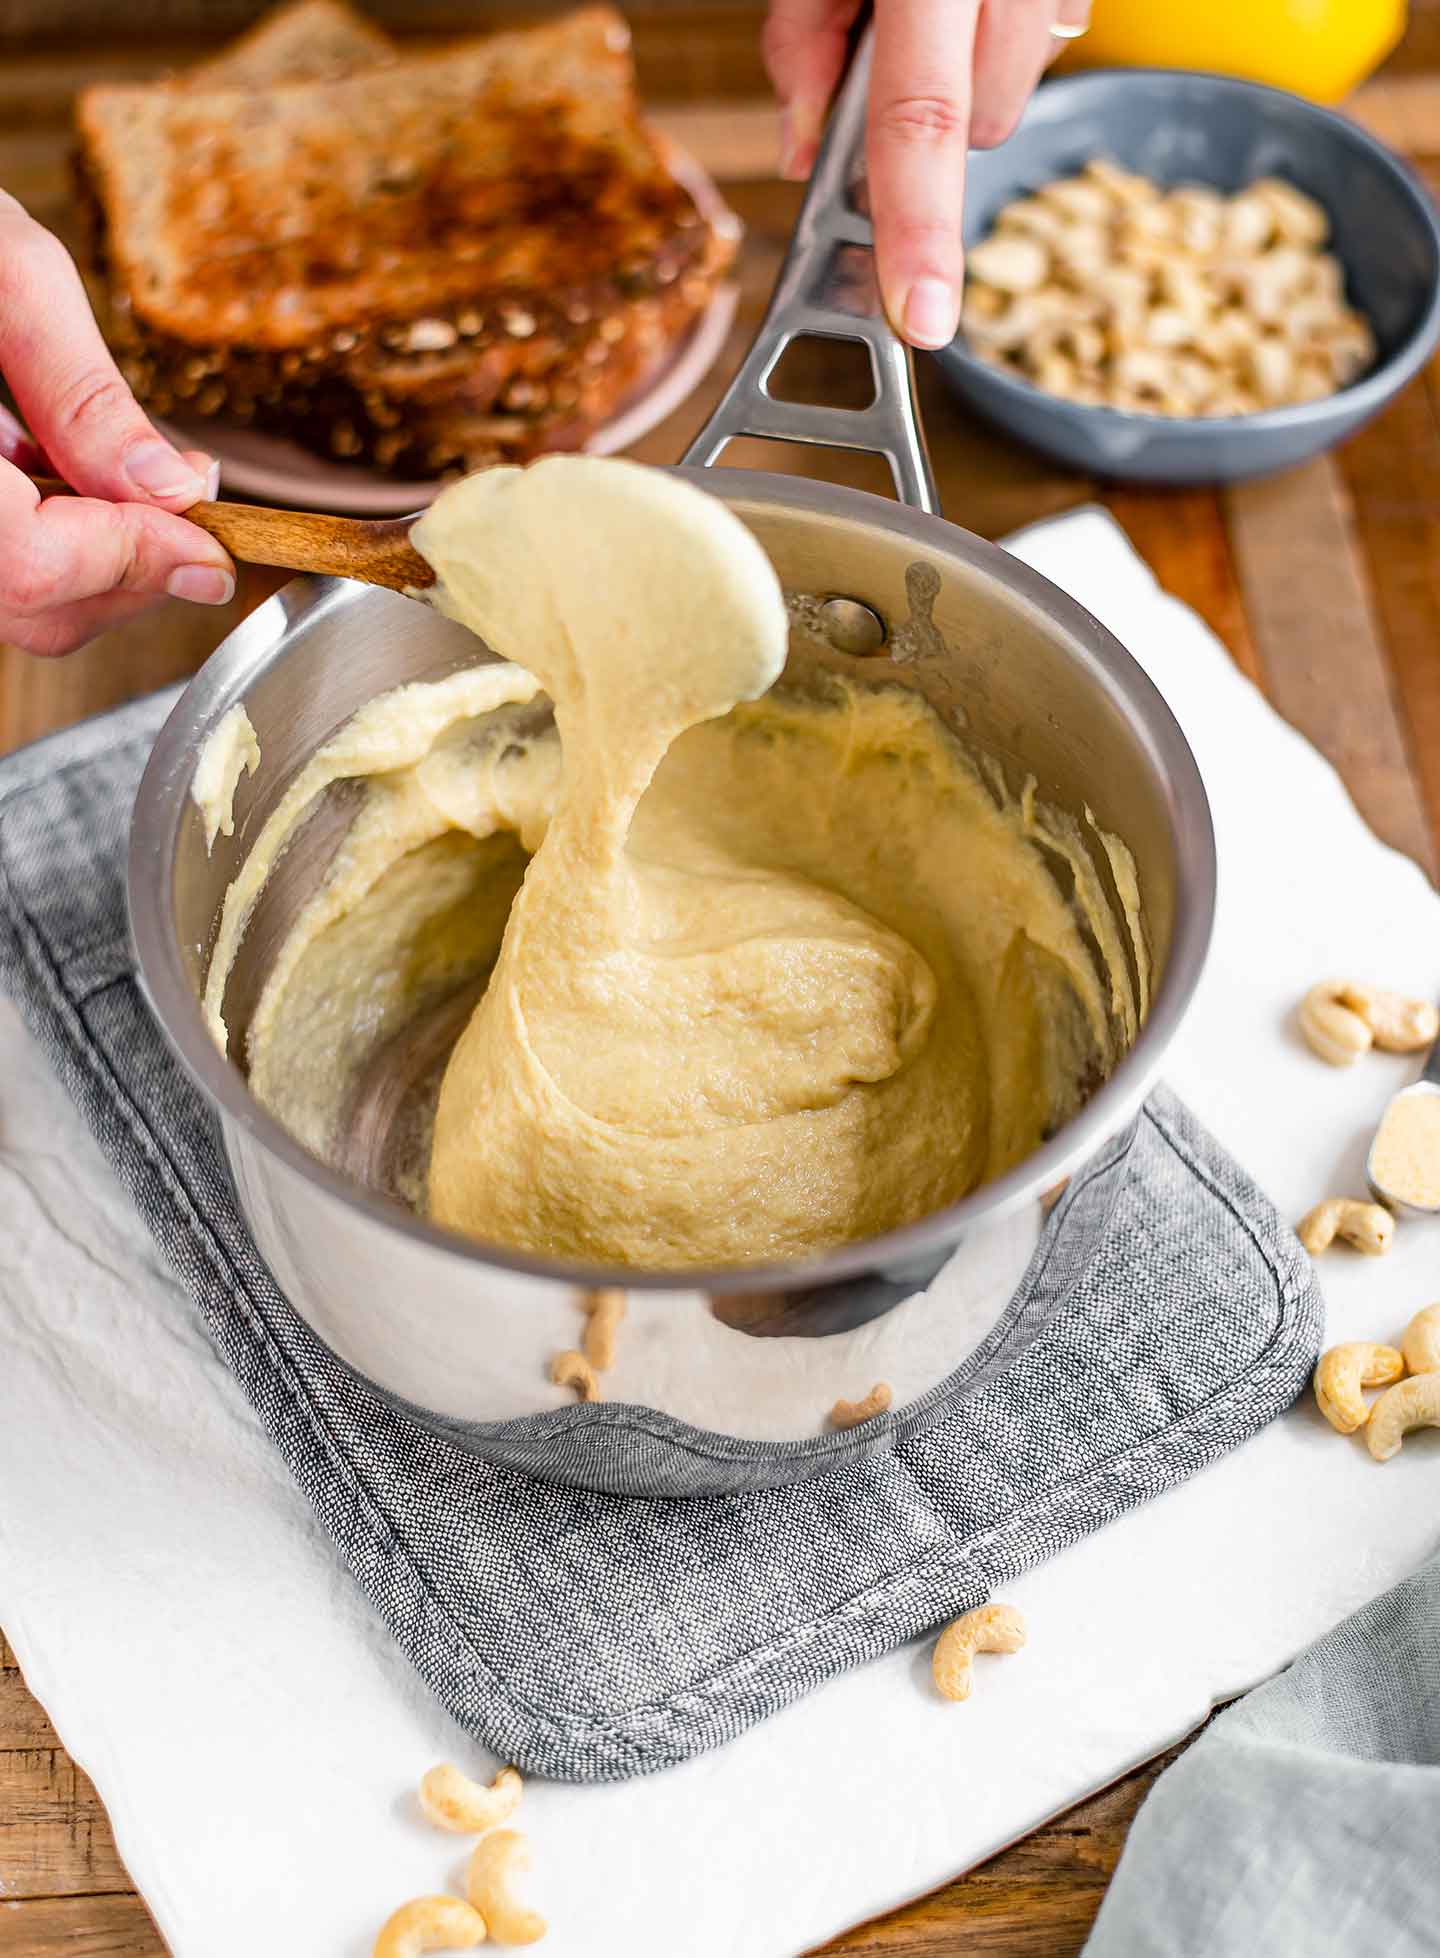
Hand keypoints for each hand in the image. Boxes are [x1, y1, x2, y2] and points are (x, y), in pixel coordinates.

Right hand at [0, 192, 235, 656]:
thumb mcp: (5, 270)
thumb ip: (84, 389)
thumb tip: (169, 489)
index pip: (33, 563)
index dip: (135, 562)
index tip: (210, 547)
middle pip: (31, 605)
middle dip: (130, 571)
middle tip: (187, 510)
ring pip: (17, 602)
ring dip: (98, 562)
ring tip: (131, 484)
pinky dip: (50, 541)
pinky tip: (62, 478)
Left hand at [763, 0, 1089, 347]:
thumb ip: (803, 40)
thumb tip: (801, 154)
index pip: (921, 123)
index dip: (918, 231)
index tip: (921, 319)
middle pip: (974, 126)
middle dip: (923, 123)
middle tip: (879, 46)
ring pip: (1010, 94)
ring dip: (964, 78)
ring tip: (925, 3)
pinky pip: (1046, 45)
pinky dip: (1000, 39)